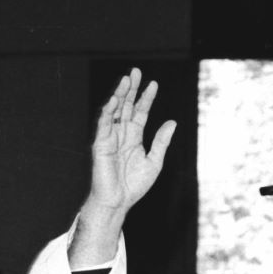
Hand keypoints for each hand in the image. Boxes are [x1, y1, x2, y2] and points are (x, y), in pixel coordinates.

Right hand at [71, 68, 176, 266]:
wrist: (118, 202)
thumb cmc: (134, 186)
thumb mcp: (154, 161)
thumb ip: (162, 142)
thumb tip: (172, 122)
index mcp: (134, 137)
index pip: (140, 112)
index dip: (146, 98)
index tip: (154, 84)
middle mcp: (121, 134)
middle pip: (126, 106)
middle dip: (131, 89)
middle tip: (136, 71)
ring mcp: (110, 137)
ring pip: (115, 111)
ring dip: (120, 94)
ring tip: (127, 79)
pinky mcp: (100, 144)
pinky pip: (103, 124)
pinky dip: (108, 111)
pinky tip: (114, 99)